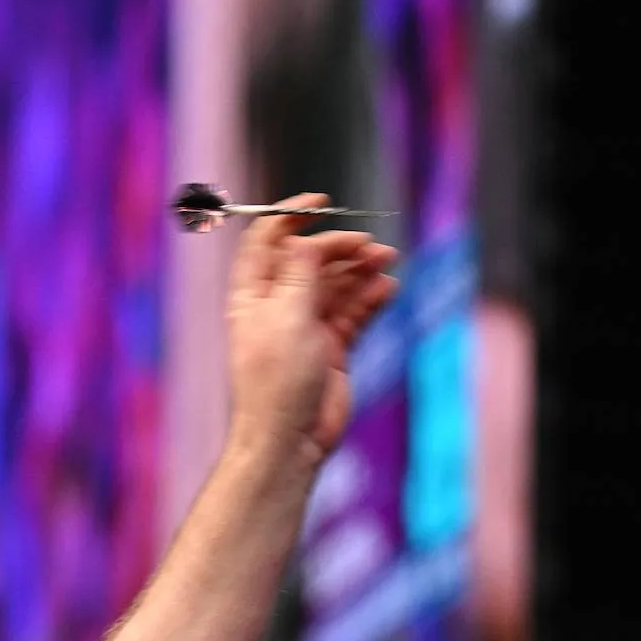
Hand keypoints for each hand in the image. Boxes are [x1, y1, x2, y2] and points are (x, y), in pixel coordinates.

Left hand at [225, 193, 400, 463]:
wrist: (290, 438)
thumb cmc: (277, 382)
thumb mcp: (287, 316)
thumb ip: (299, 272)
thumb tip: (306, 238)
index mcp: (253, 296)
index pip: (267, 241)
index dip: (290, 216)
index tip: (321, 202)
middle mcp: (277, 307)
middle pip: (309, 259)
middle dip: (339, 246)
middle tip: (368, 245)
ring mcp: (306, 327)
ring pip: (336, 284)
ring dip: (360, 269)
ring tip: (386, 261)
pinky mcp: (331, 347)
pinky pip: (354, 312)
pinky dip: (370, 297)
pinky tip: (387, 289)